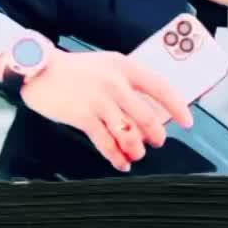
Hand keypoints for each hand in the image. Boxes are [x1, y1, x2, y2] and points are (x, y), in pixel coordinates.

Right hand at [2, 49, 192, 172]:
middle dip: (156, 135)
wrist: (39, 70)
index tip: (187, 122)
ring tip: (137, 154)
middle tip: (157, 142)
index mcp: (125, 67)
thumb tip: (151, 110)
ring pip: (129, 133)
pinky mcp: (83, 116)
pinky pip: (106, 142)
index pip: (160, 87)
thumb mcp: (108, 66)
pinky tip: (121, 162)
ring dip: (136, 149)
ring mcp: (98, 100)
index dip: (177, 106)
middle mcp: (114, 83)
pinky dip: (116, 156)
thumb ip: (128, 83)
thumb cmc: (76, 70)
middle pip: (146, 117)